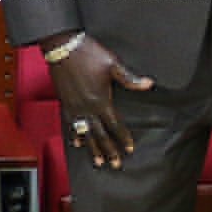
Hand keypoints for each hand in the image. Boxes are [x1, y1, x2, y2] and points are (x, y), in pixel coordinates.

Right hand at [52, 36, 149, 167]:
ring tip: (97, 161)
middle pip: (100, 134)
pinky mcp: (65, 102)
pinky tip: (77, 142)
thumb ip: (130, 78)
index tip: (129, 149)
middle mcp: (87, 107)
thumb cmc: (87, 53)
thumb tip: (148, 84)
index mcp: (101, 100)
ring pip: (85, 133)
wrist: (62, 46)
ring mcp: (74, 106)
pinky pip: (70, 124)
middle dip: (109, 150)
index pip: (115, 124)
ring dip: (92, 148)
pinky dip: (75, 135)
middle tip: (116, 164)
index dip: (123, 138)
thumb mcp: (112, 64)